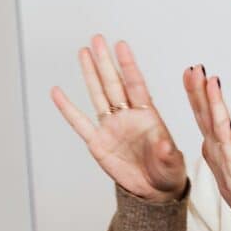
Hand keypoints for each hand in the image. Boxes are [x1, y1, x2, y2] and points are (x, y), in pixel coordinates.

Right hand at [52, 35, 187, 203]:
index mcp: (148, 116)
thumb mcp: (173, 163)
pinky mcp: (97, 142)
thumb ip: (167, 152)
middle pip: (113, 83)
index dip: (128, 65)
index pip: (136, 85)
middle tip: (97, 38)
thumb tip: (164, 145)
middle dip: (105, 61)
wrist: (154, 191)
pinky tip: (57, 92)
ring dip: (90, 74)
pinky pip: (79, 123)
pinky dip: (67, 108)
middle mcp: (128, 116)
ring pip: (98, 95)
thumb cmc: (168, 172)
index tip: (121, 45)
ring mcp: (111, 127)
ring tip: (83, 52)